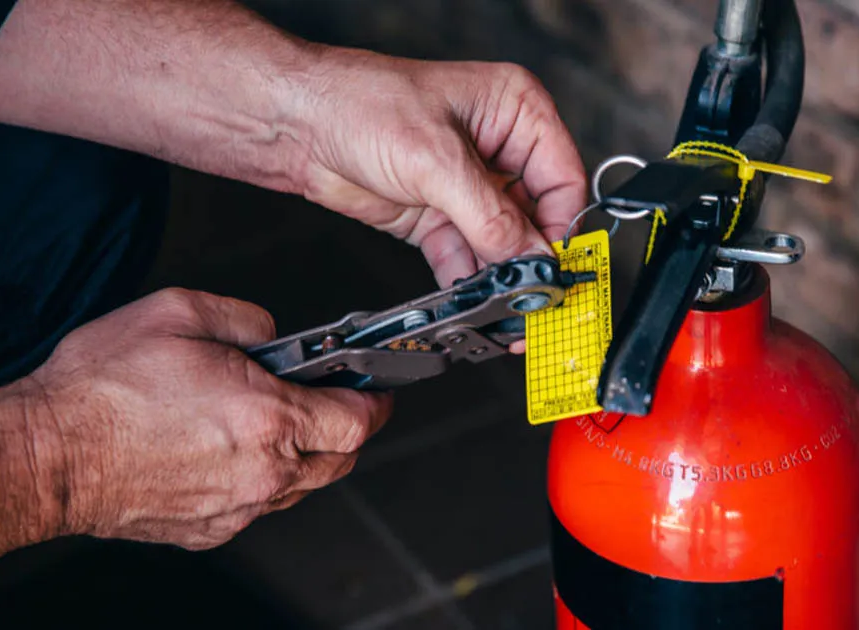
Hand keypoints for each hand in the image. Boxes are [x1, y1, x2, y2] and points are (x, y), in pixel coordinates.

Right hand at [26, 288, 390, 549]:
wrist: (46, 456)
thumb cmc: (101, 389)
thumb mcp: (179, 313)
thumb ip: (246, 319)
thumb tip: (274, 334)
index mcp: (268, 417)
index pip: (358, 421)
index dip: (375, 402)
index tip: (376, 390)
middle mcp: (262, 471)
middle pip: (340, 461)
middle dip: (346, 430)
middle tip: (333, 402)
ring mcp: (237, 506)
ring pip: (301, 487)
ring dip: (305, 456)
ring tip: (275, 421)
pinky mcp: (209, 529)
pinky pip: (259, 506)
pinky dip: (262, 480)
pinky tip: (234, 452)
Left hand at [293, 50, 587, 287]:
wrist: (295, 125)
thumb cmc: (358, 103)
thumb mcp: (436, 160)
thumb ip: (490, 217)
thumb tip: (531, 259)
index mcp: (515, 111)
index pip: (563, 179)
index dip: (561, 226)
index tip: (554, 268)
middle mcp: (499, 147)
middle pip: (536, 217)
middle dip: (529, 259)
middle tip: (530, 297)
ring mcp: (467, 184)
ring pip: (501, 243)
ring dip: (498, 276)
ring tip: (500, 306)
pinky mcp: (438, 214)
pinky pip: (465, 256)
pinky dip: (466, 280)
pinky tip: (467, 299)